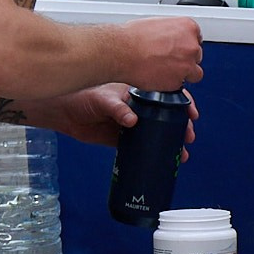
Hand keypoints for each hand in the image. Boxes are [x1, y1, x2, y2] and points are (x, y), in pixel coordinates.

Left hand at [9, 82, 199, 150]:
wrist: (62, 112)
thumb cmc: (80, 96)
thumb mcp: (101, 99)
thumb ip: (115, 108)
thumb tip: (130, 120)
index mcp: (135, 91)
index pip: (165, 95)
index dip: (181, 103)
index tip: (191, 113)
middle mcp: (136, 107)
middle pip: (165, 115)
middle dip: (180, 126)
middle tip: (189, 136)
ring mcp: (130, 123)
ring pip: (156, 132)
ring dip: (170, 142)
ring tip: (181, 154)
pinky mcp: (121, 139)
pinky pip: (141, 147)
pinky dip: (153, 154)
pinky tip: (163, 162)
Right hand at [120, 16, 205, 91]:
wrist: (122, 52)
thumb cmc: (133, 36)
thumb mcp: (157, 23)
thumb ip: (171, 31)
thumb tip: (171, 37)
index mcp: (188, 27)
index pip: (196, 38)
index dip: (185, 45)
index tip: (178, 48)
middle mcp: (191, 46)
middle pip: (196, 55)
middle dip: (185, 59)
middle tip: (168, 59)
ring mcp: (187, 65)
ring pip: (194, 73)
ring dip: (183, 73)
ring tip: (165, 70)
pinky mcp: (178, 81)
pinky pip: (179, 85)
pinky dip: (170, 83)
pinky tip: (157, 76)